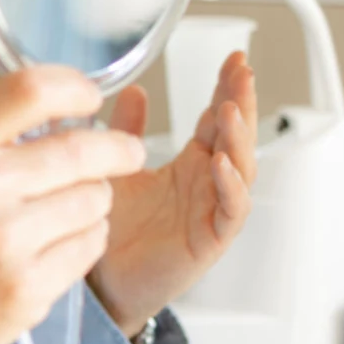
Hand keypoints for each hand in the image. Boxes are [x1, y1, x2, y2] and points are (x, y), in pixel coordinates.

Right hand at [0, 66, 146, 343]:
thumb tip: (60, 110)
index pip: (32, 90)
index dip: (75, 88)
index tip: (90, 97)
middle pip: (83, 149)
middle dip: (117, 149)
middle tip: (126, 152)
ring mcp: (5, 241)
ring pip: (95, 200)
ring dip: (92, 200)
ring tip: (67, 208)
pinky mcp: (27, 287)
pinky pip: (90, 245)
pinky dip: (84, 240)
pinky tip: (57, 242)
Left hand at [89, 51, 257, 336]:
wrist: (101, 283)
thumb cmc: (112, 230)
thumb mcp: (116, 169)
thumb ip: (125, 131)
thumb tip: (134, 90)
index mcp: (188, 165)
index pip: (216, 120)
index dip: (227, 89)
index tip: (235, 60)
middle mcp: (205, 184)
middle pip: (235, 138)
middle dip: (241, 103)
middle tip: (242, 73)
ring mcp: (211, 211)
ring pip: (240, 170)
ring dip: (237, 139)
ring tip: (228, 111)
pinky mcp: (209, 240)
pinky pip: (231, 211)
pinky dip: (231, 187)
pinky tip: (223, 165)